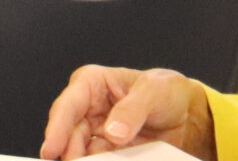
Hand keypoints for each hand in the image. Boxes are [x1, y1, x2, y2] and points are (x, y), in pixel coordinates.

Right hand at [40, 65, 214, 160]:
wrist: (186, 115)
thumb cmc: (166, 92)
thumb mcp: (153, 91)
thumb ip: (132, 109)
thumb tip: (112, 131)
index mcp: (91, 84)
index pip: (68, 106)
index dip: (56, 128)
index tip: (51, 150)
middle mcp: (88, 109)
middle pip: (69, 135)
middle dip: (71, 152)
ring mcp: (96, 133)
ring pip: (81, 152)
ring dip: (86, 160)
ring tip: (104, 160)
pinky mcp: (107, 152)